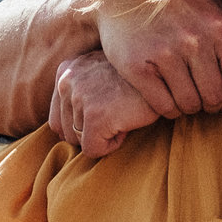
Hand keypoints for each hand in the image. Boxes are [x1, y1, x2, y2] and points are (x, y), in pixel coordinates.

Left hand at [46, 52, 160, 157]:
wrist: (164, 75)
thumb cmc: (136, 80)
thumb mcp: (99, 75)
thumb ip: (78, 93)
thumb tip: (62, 132)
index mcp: (66, 71)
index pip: (57, 119)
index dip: (83, 125)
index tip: (106, 109)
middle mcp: (67, 81)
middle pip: (67, 133)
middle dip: (93, 131)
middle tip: (118, 110)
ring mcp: (80, 98)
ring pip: (81, 142)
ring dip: (105, 135)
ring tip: (123, 113)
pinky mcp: (96, 116)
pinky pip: (94, 150)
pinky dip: (113, 144)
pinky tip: (127, 123)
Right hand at [96, 0, 221, 116]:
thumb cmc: (174, 2)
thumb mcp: (213, 2)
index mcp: (218, 27)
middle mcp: (194, 40)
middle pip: (214, 96)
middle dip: (210, 104)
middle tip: (202, 99)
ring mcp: (165, 54)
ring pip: (189, 105)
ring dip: (188, 107)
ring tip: (184, 96)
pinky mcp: (138, 67)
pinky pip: (164, 105)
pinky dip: (167, 108)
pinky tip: (166, 97)